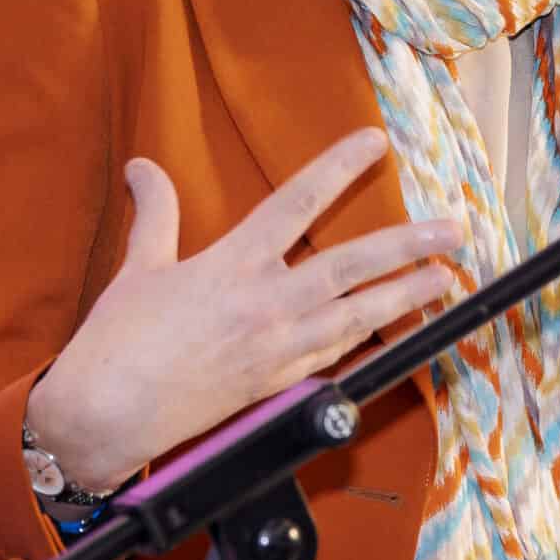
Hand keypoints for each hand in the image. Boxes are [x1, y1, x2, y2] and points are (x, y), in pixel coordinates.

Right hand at [24, 128, 464, 490]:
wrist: (106, 416)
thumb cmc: (117, 342)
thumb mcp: (139, 266)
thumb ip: (155, 213)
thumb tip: (143, 168)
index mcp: (232, 263)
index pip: (296, 201)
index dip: (338, 167)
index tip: (374, 143)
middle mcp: (266, 303)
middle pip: (352, 266)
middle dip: (408, 245)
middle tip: (453, 231)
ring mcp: (277, 349)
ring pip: (358, 317)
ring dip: (407, 297)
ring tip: (445, 280)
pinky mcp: (276, 388)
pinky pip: (335, 358)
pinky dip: (368, 342)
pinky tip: (395, 334)